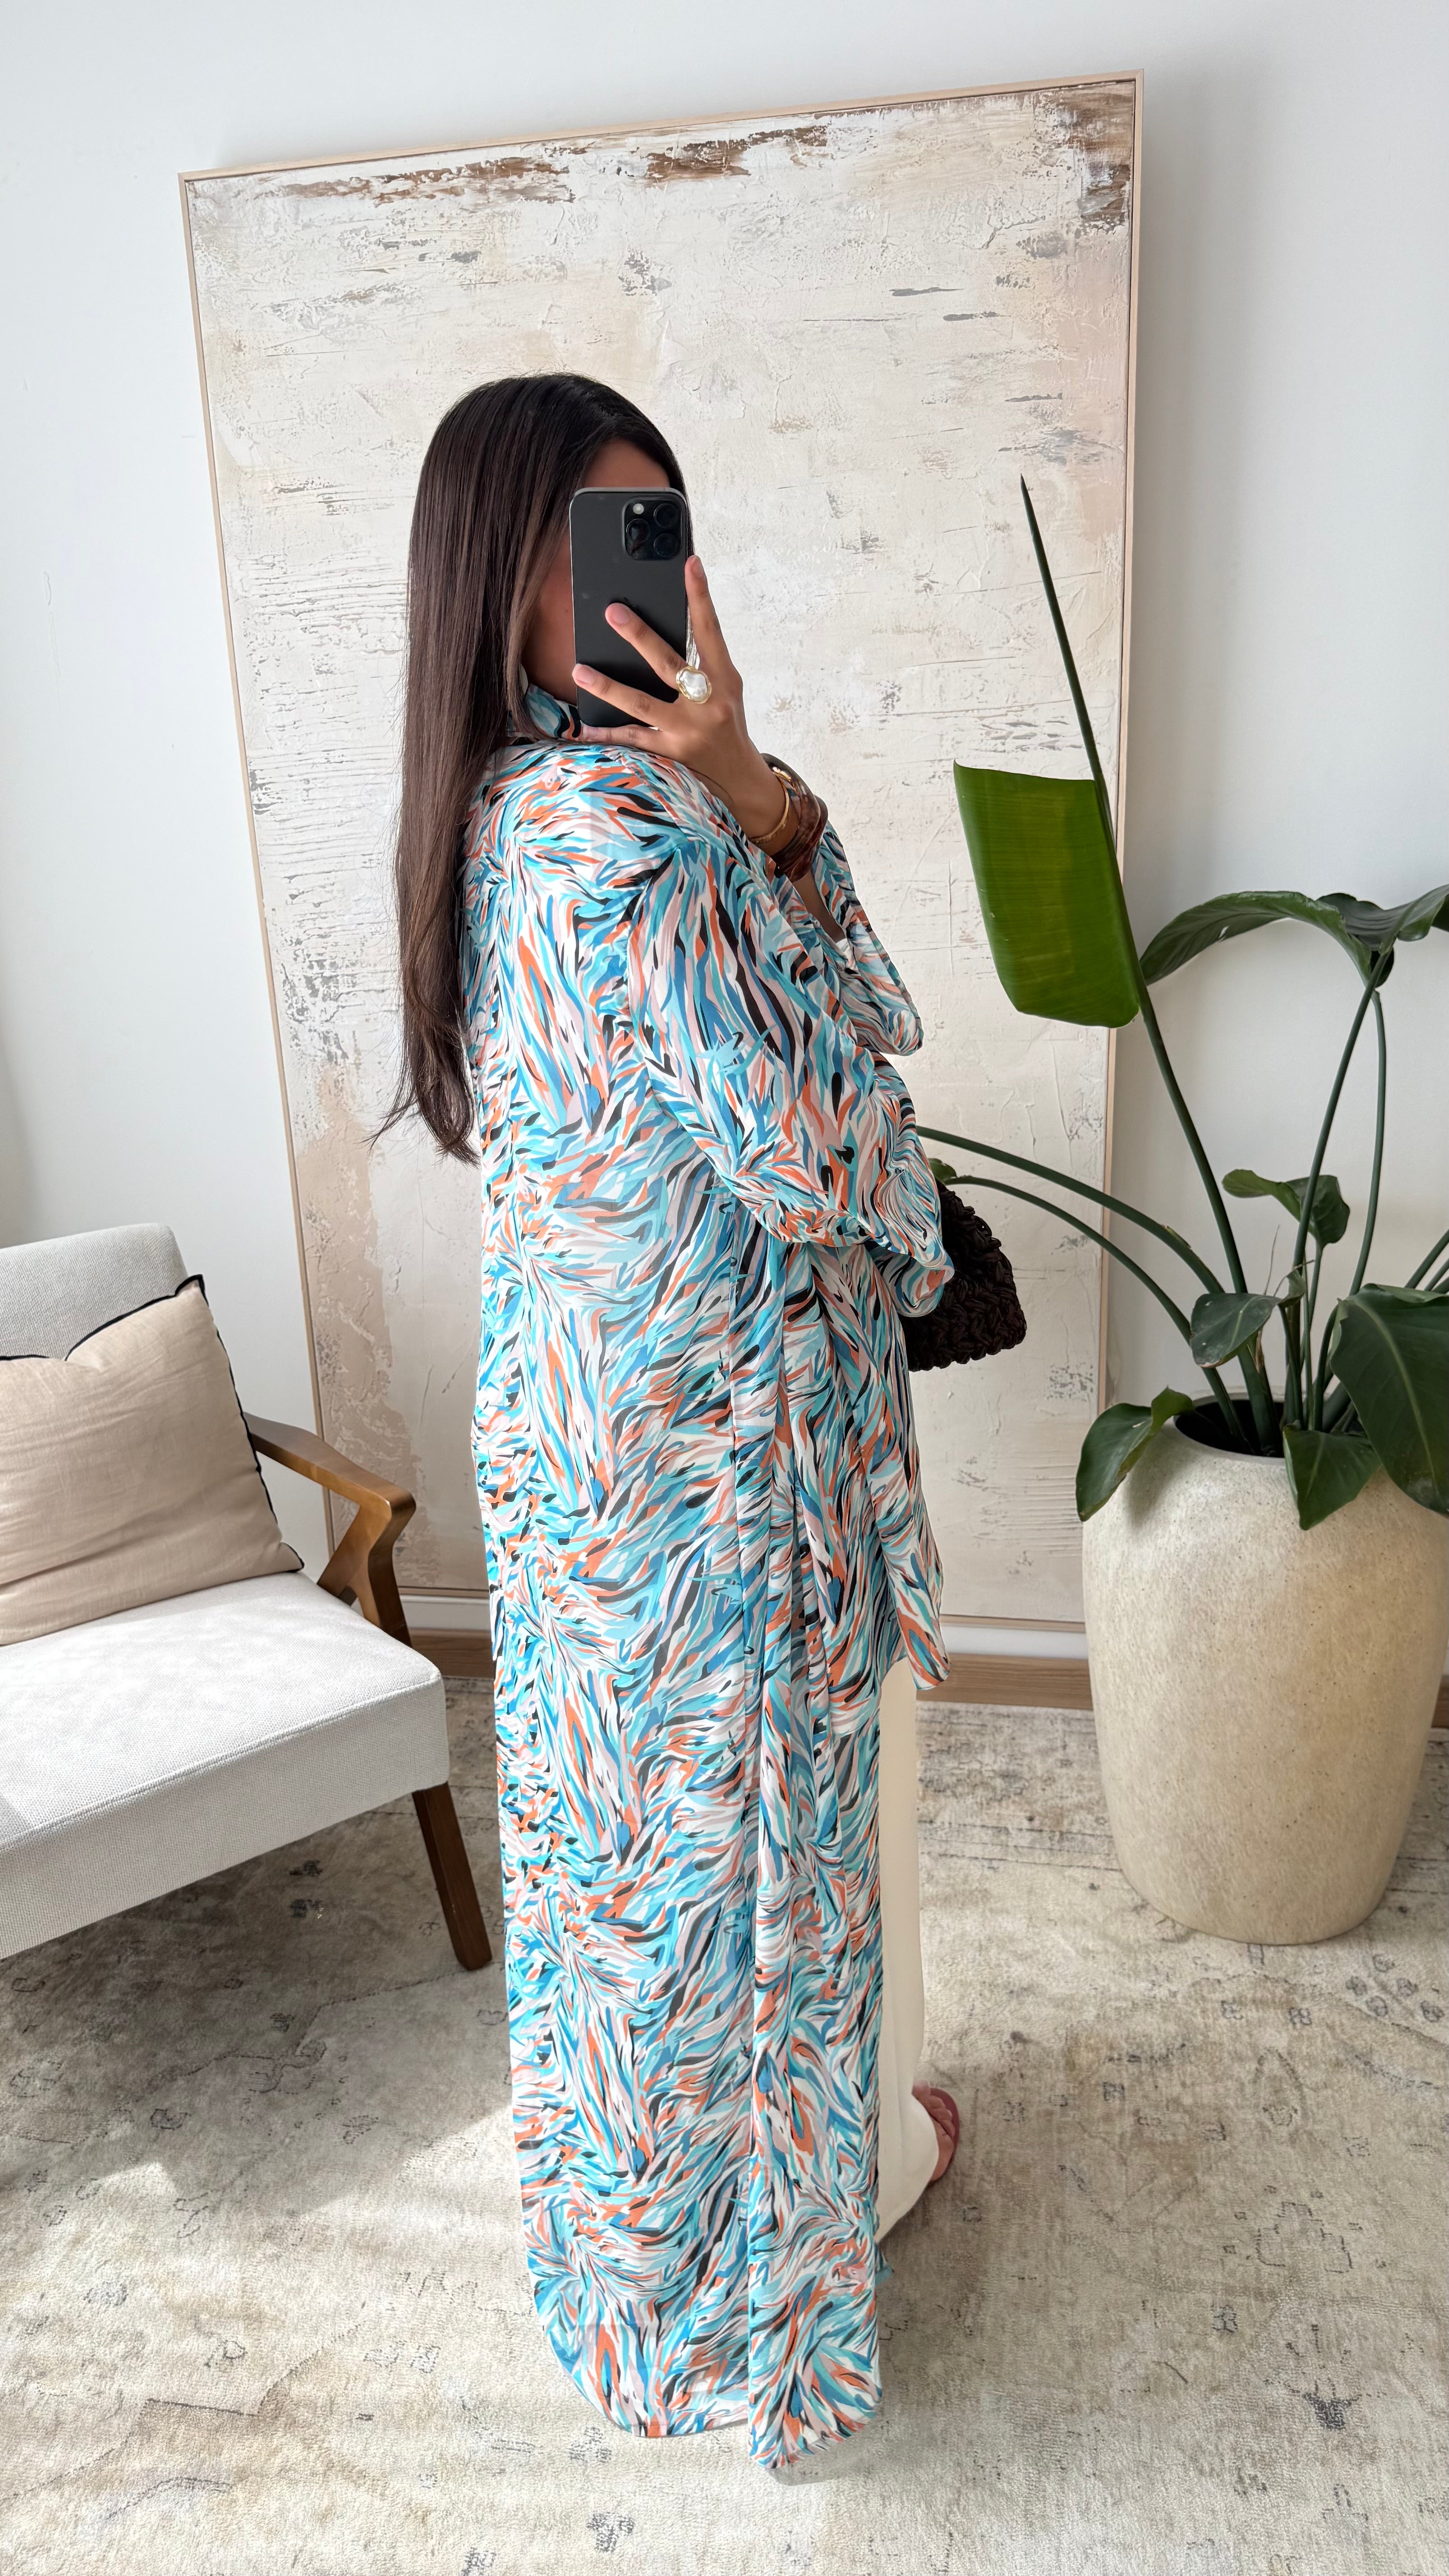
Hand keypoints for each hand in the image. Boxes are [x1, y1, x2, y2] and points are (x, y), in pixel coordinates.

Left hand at [573, 556, 785, 843]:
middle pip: (669, 664)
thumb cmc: (727, 723)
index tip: (690, 564)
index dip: (701, 597)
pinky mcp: (671, 757)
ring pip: (642, 704)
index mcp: (724, 680)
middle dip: (640, 637)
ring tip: (579, 670)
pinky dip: (608, 733)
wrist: (740, 778)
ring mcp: (687, 732)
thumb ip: (700, 662)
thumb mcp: (725, 688)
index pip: (711, 631)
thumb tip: (660, 629)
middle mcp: (708, 704)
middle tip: (613, 612)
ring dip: (608, 686)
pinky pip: (633, 740)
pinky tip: (584, 725)